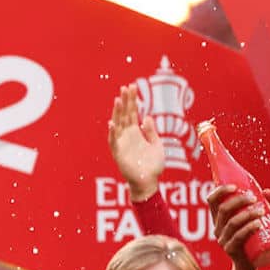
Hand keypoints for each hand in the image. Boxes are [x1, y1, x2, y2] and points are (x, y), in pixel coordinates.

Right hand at [107, 84, 163, 201]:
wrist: (149, 182)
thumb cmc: (152, 166)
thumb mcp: (156, 144)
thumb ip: (151, 131)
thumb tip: (146, 117)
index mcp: (136, 133)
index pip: (132, 112)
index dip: (132, 100)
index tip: (132, 87)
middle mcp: (127, 136)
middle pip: (124, 115)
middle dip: (125, 101)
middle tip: (125, 87)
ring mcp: (122, 144)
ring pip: (118, 125)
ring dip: (117, 113)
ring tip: (118, 100)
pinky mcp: (119, 154)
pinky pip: (114, 142)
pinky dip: (113, 133)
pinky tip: (113, 124)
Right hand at [205, 184, 269, 269]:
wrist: (248, 263)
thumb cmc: (250, 238)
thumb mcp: (251, 221)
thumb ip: (259, 206)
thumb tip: (267, 192)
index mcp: (219, 219)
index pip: (212, 201)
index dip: (220, 191)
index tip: (235, 186)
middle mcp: (217, 228)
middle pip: (223, 210)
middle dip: (239, 200)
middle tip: (254, 198)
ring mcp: (223, 239)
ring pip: (232, 223)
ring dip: (247, 214)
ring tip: (262, 211)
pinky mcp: (230, 249)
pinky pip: (238, 237)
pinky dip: (249, 229)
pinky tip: (258, 224)